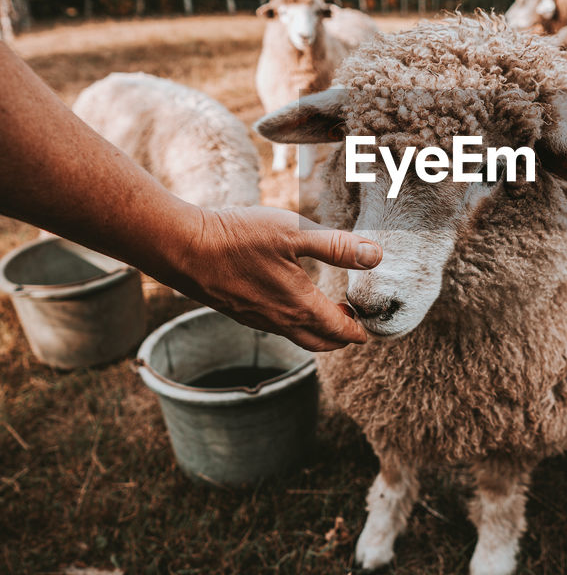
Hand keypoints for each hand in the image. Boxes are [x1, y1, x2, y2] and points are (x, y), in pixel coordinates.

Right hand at [170, 205, 381, 350]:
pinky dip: (294, 321)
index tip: (370, 328)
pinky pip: (275, 326)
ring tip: (327, 309)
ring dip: (317, 329)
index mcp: (300, 307)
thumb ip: (336, 247)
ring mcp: (257, 319)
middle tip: (354, 322)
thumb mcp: (295, 232)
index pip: (340, 330)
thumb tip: (375, 256)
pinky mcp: (239, 311)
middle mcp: (280, 321)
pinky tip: (290, 299)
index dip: (359, 330)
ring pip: (296, 336)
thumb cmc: (239, 237)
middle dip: (341, 336)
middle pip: (320, 342)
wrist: (183, 248)